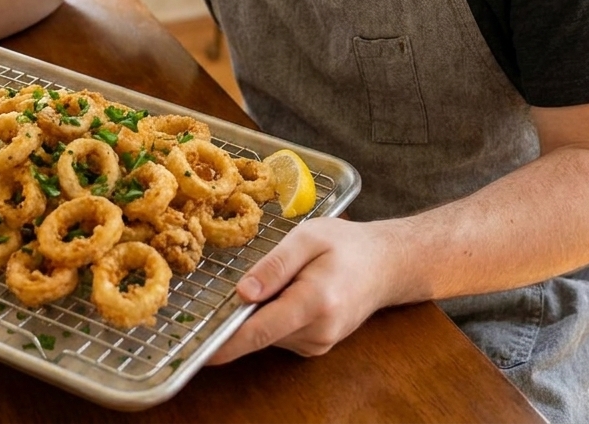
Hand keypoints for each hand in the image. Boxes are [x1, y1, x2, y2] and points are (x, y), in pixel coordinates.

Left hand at [209, 216, 397, 363]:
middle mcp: (318, 332)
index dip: (228, 342)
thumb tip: (242, 294)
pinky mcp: (317, 345)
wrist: (385, 264)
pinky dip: (277, 314)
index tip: (202, 350)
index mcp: (315, 302)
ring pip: (270, 332)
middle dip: (248, 309)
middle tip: (261, 276)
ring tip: (291, 276)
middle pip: (262, 330)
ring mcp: (319, 343)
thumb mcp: (307, 238)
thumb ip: (274, 266)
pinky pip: (282, 333)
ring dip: (265, 309)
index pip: (260, 330)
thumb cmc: (346, 245)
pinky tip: (296, 289)